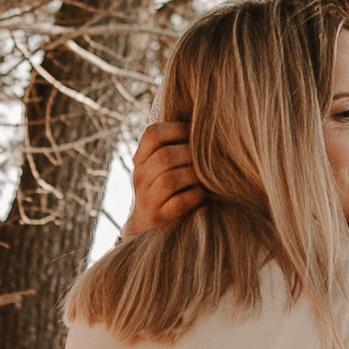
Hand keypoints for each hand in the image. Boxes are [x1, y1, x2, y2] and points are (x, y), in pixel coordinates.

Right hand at [128, 120, 202, 235]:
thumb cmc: (163, 186)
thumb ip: (174, 146)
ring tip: (207, 175)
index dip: (177, 129)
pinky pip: (179, 203)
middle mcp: (140, 177)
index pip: (153, 134)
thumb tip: (208, 123)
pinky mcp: (159, 217)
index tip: (195, 133)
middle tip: (208, 157)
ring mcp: (148, 199)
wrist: (147, 225)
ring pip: (170, 179)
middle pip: (164, 157)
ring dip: (193, 175)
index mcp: (141, 158)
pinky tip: (204, 194)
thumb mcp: (159, 165)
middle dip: (191, 154)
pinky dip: (195, 196)